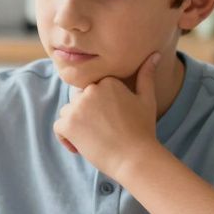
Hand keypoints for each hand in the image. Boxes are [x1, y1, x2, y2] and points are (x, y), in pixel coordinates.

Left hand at [53, 52, 161, 178]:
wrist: (135, 158)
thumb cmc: (143, 130)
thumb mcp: (146, 99)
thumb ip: (146, 76)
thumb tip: (155, 55)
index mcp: (108, 80)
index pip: (93, 89)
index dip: (100, 107)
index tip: (112, 120)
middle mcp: (91, 90)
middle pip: (79, 100)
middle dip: (87, 115)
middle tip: (104, 132)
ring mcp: (78, 107)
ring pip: (68, 112)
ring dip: (76, 125)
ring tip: (95, 138)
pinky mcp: (68, 124)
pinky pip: (59, 127)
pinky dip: (66, 138)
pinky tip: (81, 146)